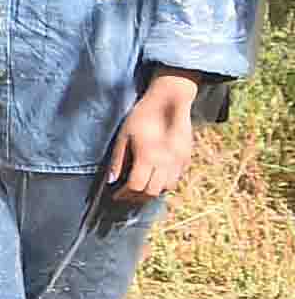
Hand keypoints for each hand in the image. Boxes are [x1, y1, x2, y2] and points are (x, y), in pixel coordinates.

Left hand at [106, 71, 200, 199]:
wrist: (170, 101)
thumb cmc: (142, 116)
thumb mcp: (124, 135)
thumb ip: (117, 160)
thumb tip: (111, 180)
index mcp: (148, 157)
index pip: (137, 186)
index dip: (124, 194)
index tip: (116, 195)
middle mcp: (166, 162)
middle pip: (152, 192)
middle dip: (137, 197)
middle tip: (126, 194)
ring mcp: (179, 161)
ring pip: (167, 188)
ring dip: (152, 191)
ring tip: (141, 188)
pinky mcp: (186, 157)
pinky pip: (176, 178)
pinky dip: (165, 183)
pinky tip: (155, 177)